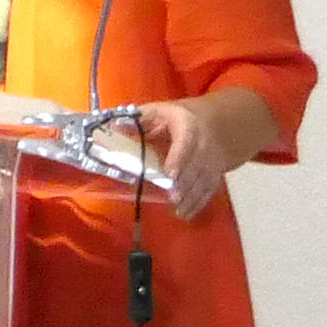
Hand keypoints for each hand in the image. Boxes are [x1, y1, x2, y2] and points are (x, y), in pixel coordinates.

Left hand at [129, 95, 241, 220]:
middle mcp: (203, 141)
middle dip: (186, 183)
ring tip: (179, 211)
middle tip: (173, 198)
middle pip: (198, 164)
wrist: (208, 123)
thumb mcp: (154, 113)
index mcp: (186, 124)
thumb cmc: (172, 120)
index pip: (187, 140)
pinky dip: (199, 202)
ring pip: (205, 179)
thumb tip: (111, 129)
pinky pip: (210, 188)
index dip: (180, 157)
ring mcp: (212, 158)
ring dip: (193, 197)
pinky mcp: (215, 172)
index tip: (170, 174)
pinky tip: (186, 214)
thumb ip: (135, 122)